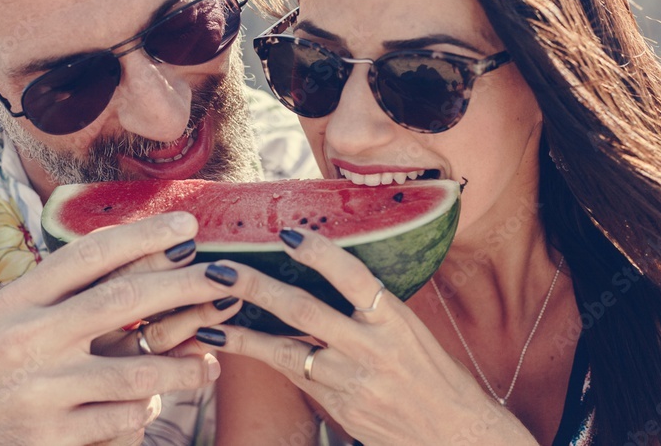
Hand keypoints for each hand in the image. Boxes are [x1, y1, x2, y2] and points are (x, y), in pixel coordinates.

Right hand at [0, 212, 232, 444]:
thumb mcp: (9, 322)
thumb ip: (63, 297)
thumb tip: (144, 267)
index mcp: (18, 300)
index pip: (89, 254)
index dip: (144, 235)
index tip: (188, 227)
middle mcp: (28, 337)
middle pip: (126, 300)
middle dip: (186, 286)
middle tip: (225, 280)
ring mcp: (40, 390)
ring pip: (139, 373)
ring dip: (184, 369)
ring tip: (209, 365)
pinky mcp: (49, 436)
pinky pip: (122, 420)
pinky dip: (144, 413)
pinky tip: (149, 407)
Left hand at [199, 229, 538, 445]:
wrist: (455, 436)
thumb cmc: (433, 374)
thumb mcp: (412, 330)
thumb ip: (370, 304)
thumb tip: (323, 265)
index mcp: (396, 320)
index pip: (355, 278)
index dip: (321, 255)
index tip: (288, 235)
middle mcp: (373, 349)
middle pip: (306, 311)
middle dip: (257, 288)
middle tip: (220, 268)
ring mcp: (352, 381)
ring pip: (286, 350)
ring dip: (242, 331)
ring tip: (205, 314)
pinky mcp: (338, 407)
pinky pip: (291, 375)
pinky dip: (258, 355)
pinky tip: (228, 342)